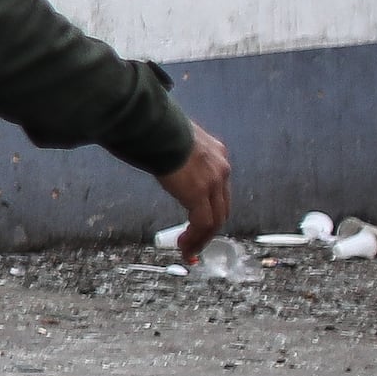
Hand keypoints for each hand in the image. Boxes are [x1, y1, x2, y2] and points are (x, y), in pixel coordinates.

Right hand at [160, 126, 232, 251]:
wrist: (154, 125)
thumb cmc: (155, 128)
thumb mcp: (175, 140)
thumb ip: (177, 154)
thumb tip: (164, 160)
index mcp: (216, 153)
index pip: (219, 188)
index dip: (211, 207)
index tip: (200, 219)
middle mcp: (220, 168)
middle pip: (222, 207)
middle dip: (210, 228)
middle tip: (197, 241)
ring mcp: (213, 181)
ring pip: (215, 219)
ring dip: (202, 238)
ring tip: (189, 250)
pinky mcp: (199, 193)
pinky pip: (202, 223)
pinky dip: (195, 238)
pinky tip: (185, 246)